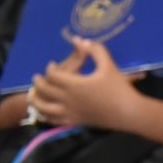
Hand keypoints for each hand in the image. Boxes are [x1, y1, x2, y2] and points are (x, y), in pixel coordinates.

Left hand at [26, 38, 144, 129]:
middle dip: (39, 82)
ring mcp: (70, 112)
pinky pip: (54, 120)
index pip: (52, 75)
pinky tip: (44, 112)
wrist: (128, 113)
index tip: (52, 65)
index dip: (49, 69)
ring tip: (33, 94)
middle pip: (45, 89)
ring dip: (36, 100)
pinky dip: (45, 115)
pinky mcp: (75, 121)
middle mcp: (67, 99)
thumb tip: (81, 40)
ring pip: (44, 107)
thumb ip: (95, 51)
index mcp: (74, 84)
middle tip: (38, 77)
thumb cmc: (119, 88)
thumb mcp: (108, 66)